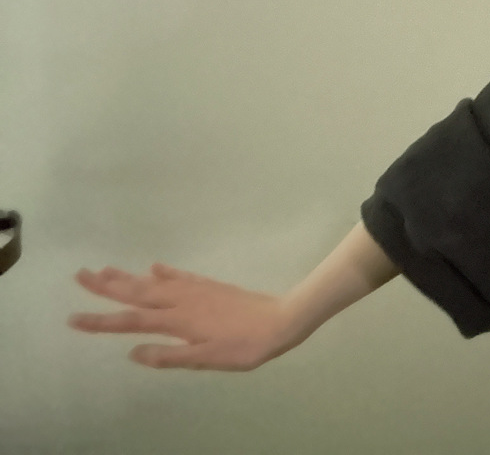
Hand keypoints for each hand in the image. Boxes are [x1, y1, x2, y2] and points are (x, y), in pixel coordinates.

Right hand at [68, 262, 307, 370]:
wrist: (281, 320)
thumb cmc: (244, 346)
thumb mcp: (205, 359)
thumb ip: (169, 356)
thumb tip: (132, 353)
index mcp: (177, 320)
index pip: (130, 321)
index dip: (101, 321)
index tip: (73, 318)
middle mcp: (182, 300)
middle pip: (137, 292)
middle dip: (107, 285)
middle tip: (79, 274)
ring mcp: (196, 290)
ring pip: (155, 281)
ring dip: (129, 276)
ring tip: (105, 269)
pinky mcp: (211, 286)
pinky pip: (181, 276)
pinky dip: (165, 271)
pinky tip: (155, 266)